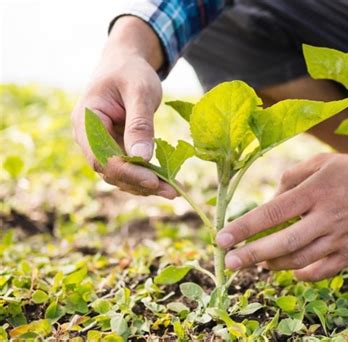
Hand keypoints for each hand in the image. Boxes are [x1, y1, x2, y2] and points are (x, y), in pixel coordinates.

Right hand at [71, 17, 176, 197]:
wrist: (126, 62)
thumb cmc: (131, 71)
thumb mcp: (140, 91)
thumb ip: (140, 124)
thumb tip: (143, 158)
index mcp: (86, 121)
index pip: (101, 157)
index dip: (126, 172)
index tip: (154, 180)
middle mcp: (89, 137)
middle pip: (110, 170)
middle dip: (140, 183)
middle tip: (171, 191)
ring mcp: (101, 143)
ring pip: (119, 173)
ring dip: (144, 184)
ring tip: (172, 190)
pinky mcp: (114, 146)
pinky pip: (128, 167)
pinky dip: (145, 175)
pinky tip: (166, 180)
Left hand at [216, 153, 347, 280]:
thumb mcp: (324, 162)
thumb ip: (292, 177)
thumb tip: (270, 201)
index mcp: (315, 191)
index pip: (271, 213)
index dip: (243, 228)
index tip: (222, 238)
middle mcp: (326, 217)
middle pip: (281, 243)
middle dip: (250, 255)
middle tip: (229, 262)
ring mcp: (340, 238)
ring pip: (299, 260)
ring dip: (273, 264)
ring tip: (258, 262)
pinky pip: (322, 272)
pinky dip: (301, 274)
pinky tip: (290, 271)